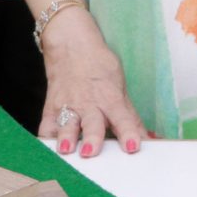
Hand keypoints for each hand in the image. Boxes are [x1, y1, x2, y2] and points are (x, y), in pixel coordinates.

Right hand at [35, 11, 146, 157]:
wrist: (72, 45)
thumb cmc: (99, 67)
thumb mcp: (120, 88)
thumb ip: (130, 118)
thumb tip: (150, 140)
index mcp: (110, 99)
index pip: (122, 118)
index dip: (128, 133)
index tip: (132, 147)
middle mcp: (89, 104)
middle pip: (92, 123)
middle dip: (91, 137)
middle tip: (91, 151)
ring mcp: (68, 106)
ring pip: (67, 125)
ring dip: (66, 137)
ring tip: (65, 149)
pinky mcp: (51, 109)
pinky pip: (46, 127)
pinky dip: (47, 140)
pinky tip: (48, 151)